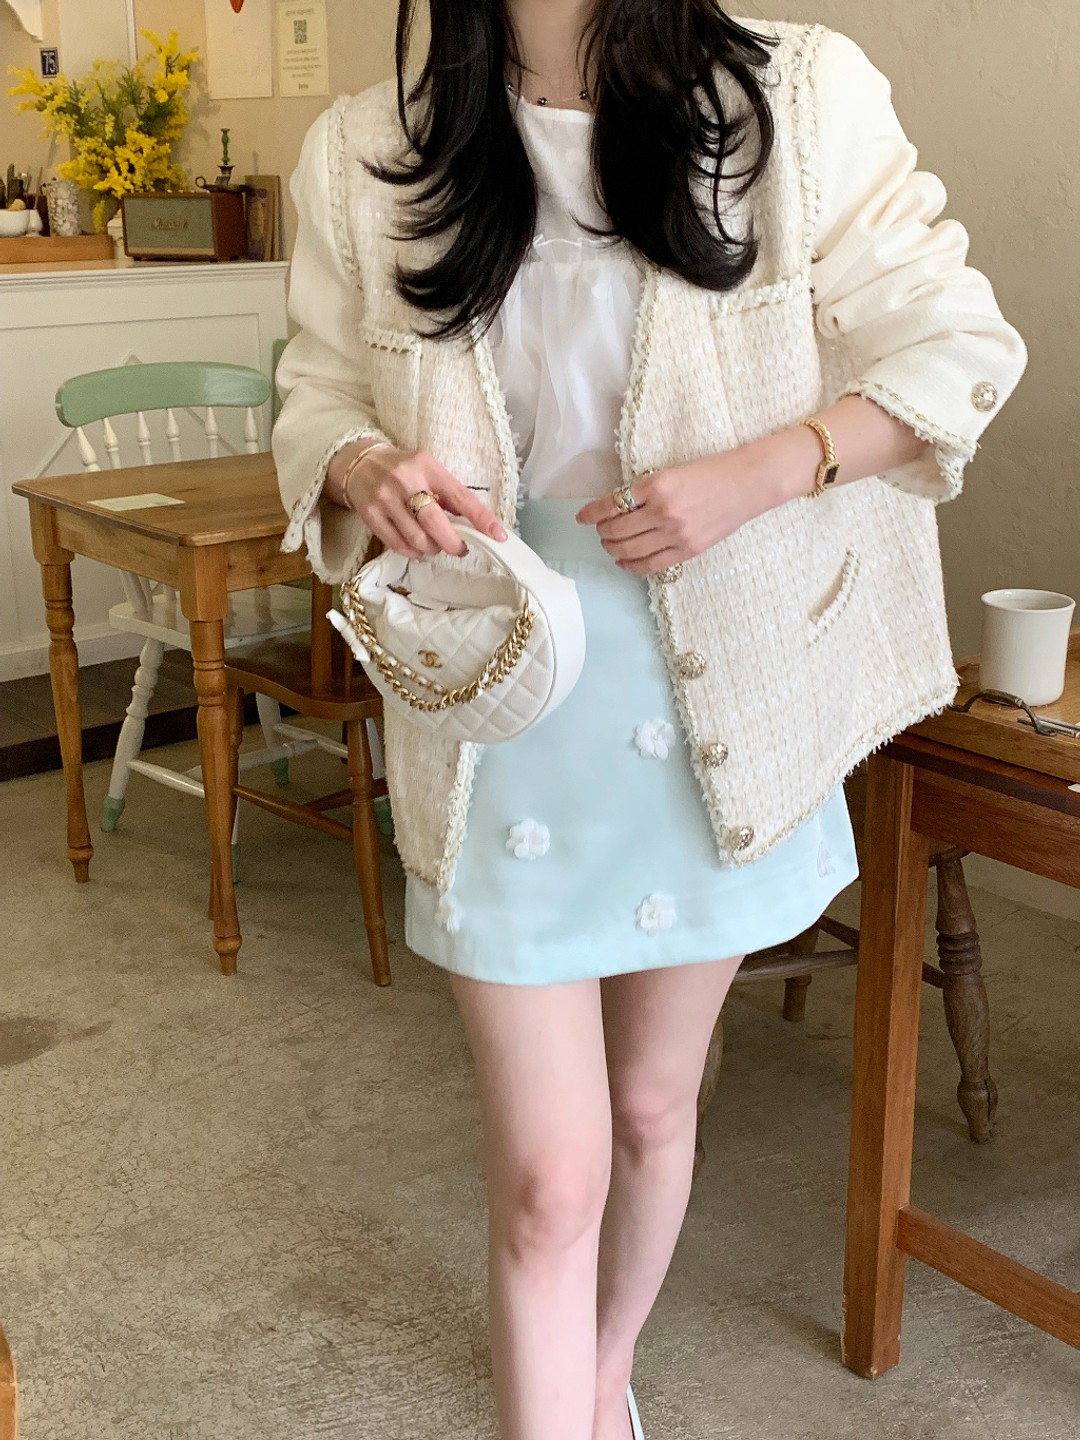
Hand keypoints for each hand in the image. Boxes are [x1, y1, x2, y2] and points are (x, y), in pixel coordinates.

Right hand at [327, 442, 506, 558]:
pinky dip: (414, 552)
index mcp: (427, 467)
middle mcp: (406, 481)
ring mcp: (385, 499)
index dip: (481, 519)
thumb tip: (476, 524)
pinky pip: (398, 545)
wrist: (359, 464)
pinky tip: (417, 548)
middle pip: (435, 523)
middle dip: (453, 543)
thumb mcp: (429, 471)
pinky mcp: (371, 515)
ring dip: (432, 549)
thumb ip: (449, 495)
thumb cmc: (403, 471)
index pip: (460, 497)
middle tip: (460, 548)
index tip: (498, 535)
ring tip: (434, 544)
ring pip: (418, 539)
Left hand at [575, 449, 788, 575]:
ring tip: (609, 546)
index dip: (592, 513)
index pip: (612, 503)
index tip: (582, 517)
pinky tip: (624, 562)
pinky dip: (632, 565)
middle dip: (602, 533)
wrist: (748, 483)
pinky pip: (651, 564)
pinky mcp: (688, 549)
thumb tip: (618, 508)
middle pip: (617, 530)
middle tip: (600, 531)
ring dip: (613, 549)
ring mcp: (676, 533)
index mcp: (657, 484)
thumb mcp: (673, 472)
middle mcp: (663, 511)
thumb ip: (646, 490)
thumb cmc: (712, 472)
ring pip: (630, 549)